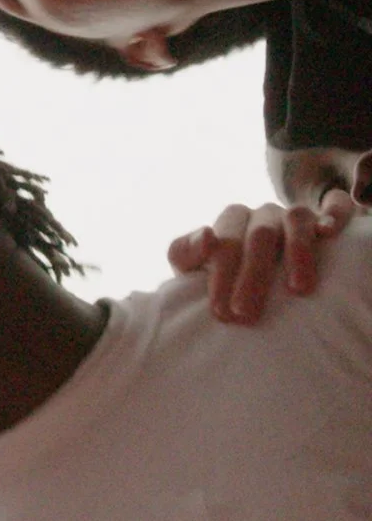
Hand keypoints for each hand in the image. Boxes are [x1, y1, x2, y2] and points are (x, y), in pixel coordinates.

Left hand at [167, 189, 356, 323]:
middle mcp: (264, 215)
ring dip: (297, 251)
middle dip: (252, 276)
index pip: (225, 242)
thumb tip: (206, 234)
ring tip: (298, 290)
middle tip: (247, 314)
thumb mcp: (196, 266)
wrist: (257, 267)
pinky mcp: (326, 217)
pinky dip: (334, 216)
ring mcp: (294, 215)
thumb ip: (185, 252)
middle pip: (259, 236)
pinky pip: (335, 207)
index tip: (220, 312)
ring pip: (295, 219)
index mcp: (232, 221)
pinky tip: (328, 233)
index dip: (221, 277)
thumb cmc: (226, 273)